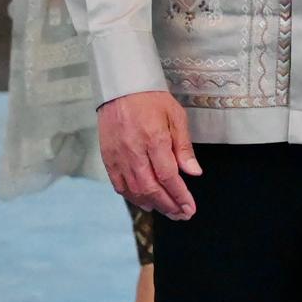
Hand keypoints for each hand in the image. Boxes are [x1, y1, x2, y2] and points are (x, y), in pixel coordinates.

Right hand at [98, 89, 201, 220]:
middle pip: (151, 188)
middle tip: (181, 214)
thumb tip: (193, 172)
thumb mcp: (175, 116)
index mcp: (154, 139)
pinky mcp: (107, 157)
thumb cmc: (150, 98)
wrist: (120, 86)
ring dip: (152, 204)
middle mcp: (134, 151)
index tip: (189, 208)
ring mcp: (118, 155)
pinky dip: (131, 196)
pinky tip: (143, 202)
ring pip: (134, 190)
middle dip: (168, 205)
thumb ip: (183, 147)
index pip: (169, 176)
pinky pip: (118, 184)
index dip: (180, 196)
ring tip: (166, 210)